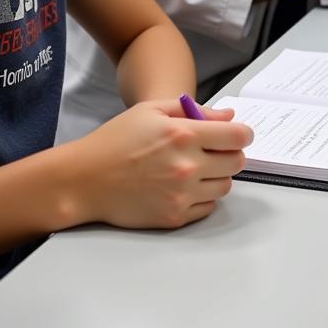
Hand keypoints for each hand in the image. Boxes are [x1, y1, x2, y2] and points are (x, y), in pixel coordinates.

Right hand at [70, 99, 253, 228]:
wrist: (85, 180)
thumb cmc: (117, 140)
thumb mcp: (153, 110)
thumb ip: (195, 109)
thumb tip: (229, 115)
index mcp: (183, 135)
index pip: (237, 137)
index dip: (242, 133)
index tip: (237, 134)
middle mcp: (187, 166)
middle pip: (236, 163)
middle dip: (230, 154)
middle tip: (215, 151)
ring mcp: (181, 195)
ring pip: (225, 186)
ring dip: (217, 176)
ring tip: (196, 168)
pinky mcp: (174, 217)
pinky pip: (208, 207)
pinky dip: (203, 196)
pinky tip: (185, 186)